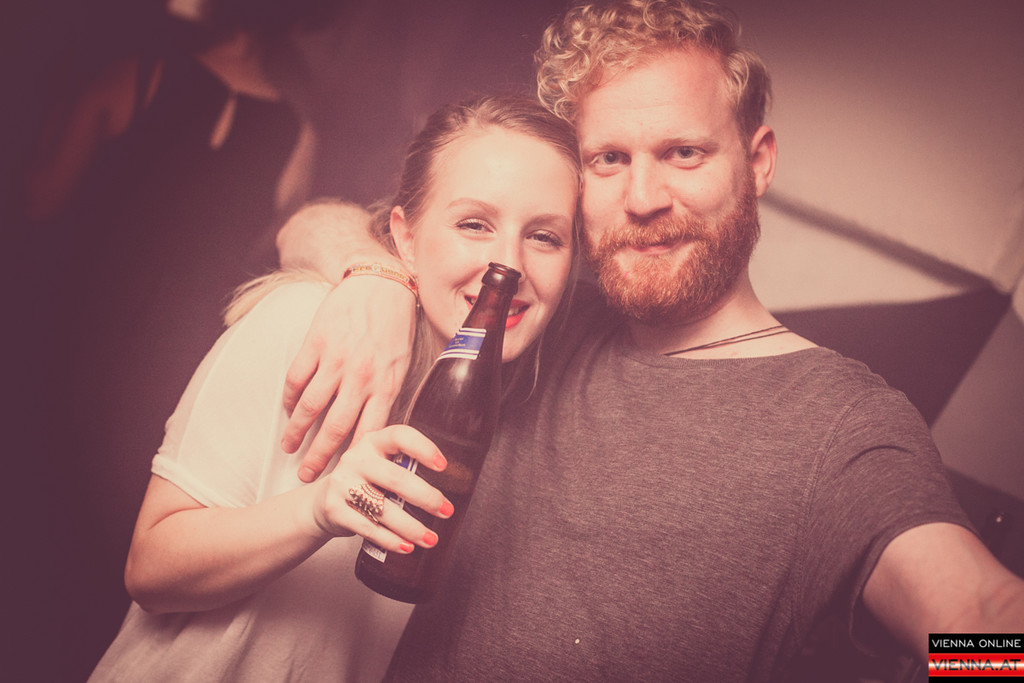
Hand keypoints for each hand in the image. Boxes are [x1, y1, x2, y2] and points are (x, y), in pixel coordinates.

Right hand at [282, 275, 416, 481]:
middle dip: (318, 457)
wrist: (381, 283)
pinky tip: (287, 410)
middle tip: (305, 476)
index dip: (352, 460)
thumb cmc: (395, 326)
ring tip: (288, 447)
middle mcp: (361, 376)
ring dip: (295, 431)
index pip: (367, 433)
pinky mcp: (316, 343)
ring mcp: (336, 359)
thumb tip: (380, 432)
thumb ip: (389, 395)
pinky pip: (296, 378)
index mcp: (386, 385)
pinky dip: (289, 398)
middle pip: (334, 428)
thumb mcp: (403, 364)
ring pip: (310, 406)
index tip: (342, 479)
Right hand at [313, 425, 452, 552]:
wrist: (321, 501)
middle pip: (396, 478)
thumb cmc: (363, 481)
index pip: (400, 437)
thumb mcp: (380, 465)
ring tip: (430, 538)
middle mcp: (356, 458)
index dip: (423, 448)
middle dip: (426, 498)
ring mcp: (342, 483)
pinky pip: (368, 528)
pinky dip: (390, 540)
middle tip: (446, 511)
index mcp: (373, 442)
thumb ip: (404, 468)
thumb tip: (446, 489)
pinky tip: (406, 546)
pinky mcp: (333, 508)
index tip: (443, 466)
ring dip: (411, 527)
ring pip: (383, 509)